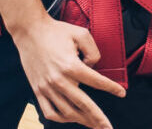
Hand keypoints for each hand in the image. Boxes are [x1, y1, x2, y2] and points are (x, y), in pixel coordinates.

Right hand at [12, 14, 124, 128]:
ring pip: (67, 112)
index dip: (111, 88)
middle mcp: (59, 80)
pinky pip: (49, 111)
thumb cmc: (55, 31)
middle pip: (83, 105)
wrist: (29, 31)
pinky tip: (71, 118)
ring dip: (82, 120)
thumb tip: (94, 67)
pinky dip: (61, 118)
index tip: (121, 93)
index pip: (97, 82)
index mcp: (71, 66)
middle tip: (108, 127)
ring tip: (93, 125)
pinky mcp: (38, 90)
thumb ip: (94, 51)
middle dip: (98, 118)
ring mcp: (47, 87)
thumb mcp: (81, 34)